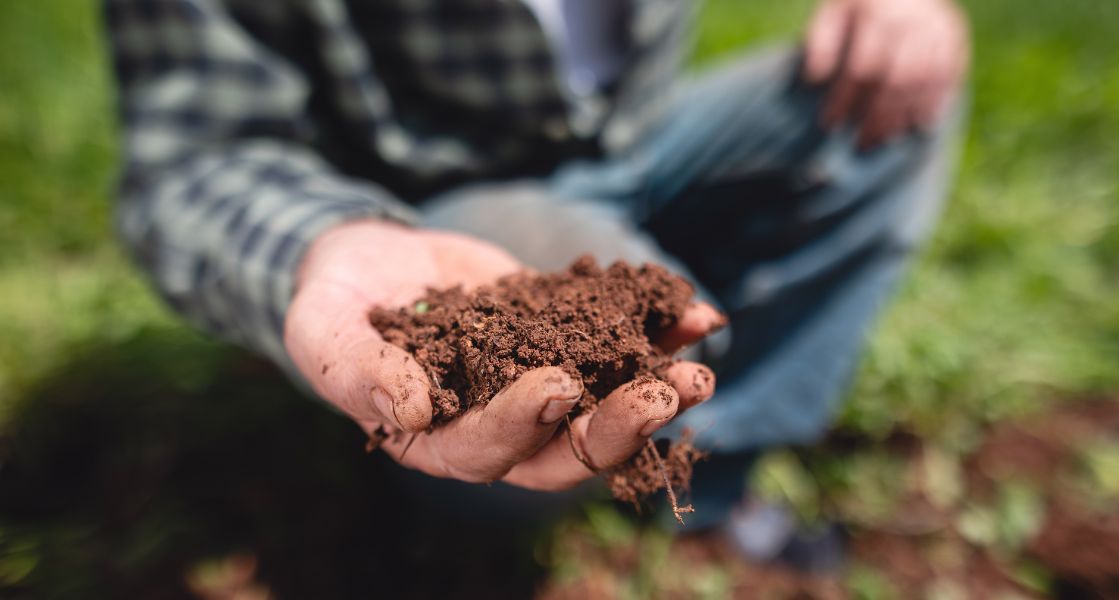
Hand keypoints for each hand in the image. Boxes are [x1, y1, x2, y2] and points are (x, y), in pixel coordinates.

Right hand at [283, 220, 723, 489]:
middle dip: (621, 426)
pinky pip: (617, 342)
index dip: (526, 425)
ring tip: (699, 367)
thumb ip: (359, 373)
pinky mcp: (564, 338)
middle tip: (667, 395)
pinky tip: (699, 313)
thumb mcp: (324, 334)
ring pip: (607, 404)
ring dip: (657, 390)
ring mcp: (539, 381)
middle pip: (568, 448)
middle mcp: (500, 425)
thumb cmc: (331, 305)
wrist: (366, 260)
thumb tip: (413, 411)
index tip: (557, 386)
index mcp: (440, 442)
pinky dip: (658, 331)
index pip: (490, 452)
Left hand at [803, 0, 968, 147]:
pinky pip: (948, 78)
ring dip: (903, 116)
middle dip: (876, 117)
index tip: (829, 123)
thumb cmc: (860, 6)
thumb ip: (821, 42)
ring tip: (883, 139)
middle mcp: (913, 21)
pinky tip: (917, 126)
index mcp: (879, 13)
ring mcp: (939, 30)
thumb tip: (814, 79)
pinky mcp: (955, 38)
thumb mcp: (833, 13)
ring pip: (922, 83)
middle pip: (896, 81)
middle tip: (860, 143)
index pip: (862, 67)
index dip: (845, 98)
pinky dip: (933, 105)